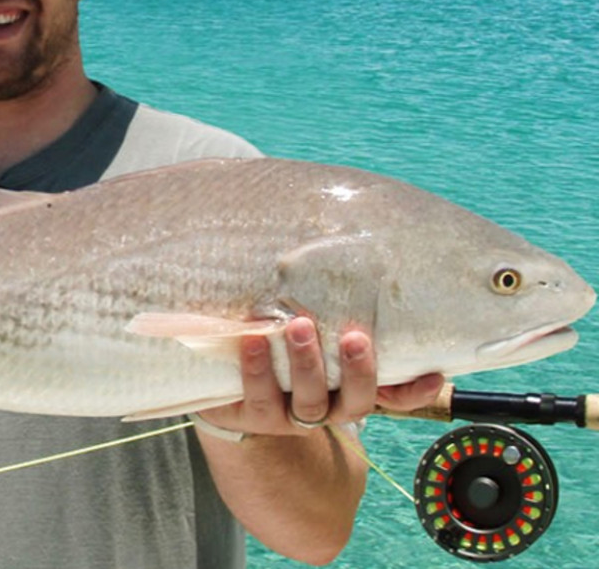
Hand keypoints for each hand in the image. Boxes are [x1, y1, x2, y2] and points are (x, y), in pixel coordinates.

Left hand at [196, 316, 442, 436]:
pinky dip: (257, 369)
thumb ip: (335, 304)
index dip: (416, 390)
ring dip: (307, 364)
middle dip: (358, 370)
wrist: (228, 378)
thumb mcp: (312, 322)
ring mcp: (292, 415)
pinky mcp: (255, 415)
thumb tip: (360, 247)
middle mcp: (329, 405)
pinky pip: (259, 398)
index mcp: (350, 387)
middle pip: (355, 400)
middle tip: (355, 337)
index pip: (396, 396)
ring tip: (298, 326)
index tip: (433, 374)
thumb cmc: (280, 339)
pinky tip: (253, 339)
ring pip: (310, 402)